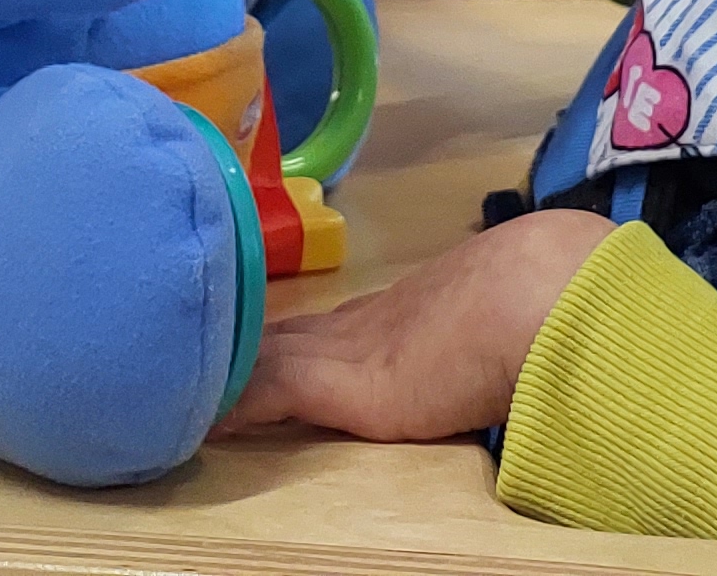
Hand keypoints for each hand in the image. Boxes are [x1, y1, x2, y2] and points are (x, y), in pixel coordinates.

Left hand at [218, 207, 619, 440]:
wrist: (541, 295)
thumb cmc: (543, 306)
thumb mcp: (508, 312)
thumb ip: (493, 330)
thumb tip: (525, 342)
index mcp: (403, 309)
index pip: (332, 323)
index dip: (295, 334)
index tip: (261, 340)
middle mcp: (362, 321)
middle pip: (284, 331)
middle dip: (243, 343)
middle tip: (194, 351)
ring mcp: (343, 347)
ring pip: (260, 352)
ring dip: (223, 366)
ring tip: (173, 379)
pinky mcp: (335, 382)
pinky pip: (261, 391)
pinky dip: (226, 405)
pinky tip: (189, 420)